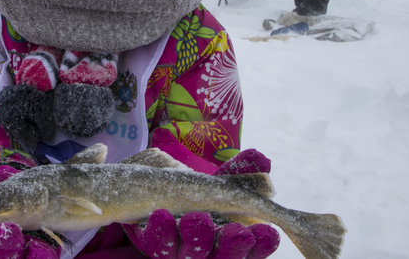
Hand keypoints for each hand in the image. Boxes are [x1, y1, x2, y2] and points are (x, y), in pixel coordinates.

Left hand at [123, 150, 279, 258]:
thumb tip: (261, 159)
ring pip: (190, 252)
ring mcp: (179, 250)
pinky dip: (160, 231)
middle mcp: (206, 248)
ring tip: (197, 218)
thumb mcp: (210, 180)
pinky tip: (161, 215)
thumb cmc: (185, 191)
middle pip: (222, 255)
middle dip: (231, 244)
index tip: (269, 232)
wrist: (139, 197)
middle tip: (238, 232)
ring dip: (196, 237)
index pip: (249, 247)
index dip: (261, 243)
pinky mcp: (152, 246)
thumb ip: (237, 174)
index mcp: (226, 235)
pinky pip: (156, 244)